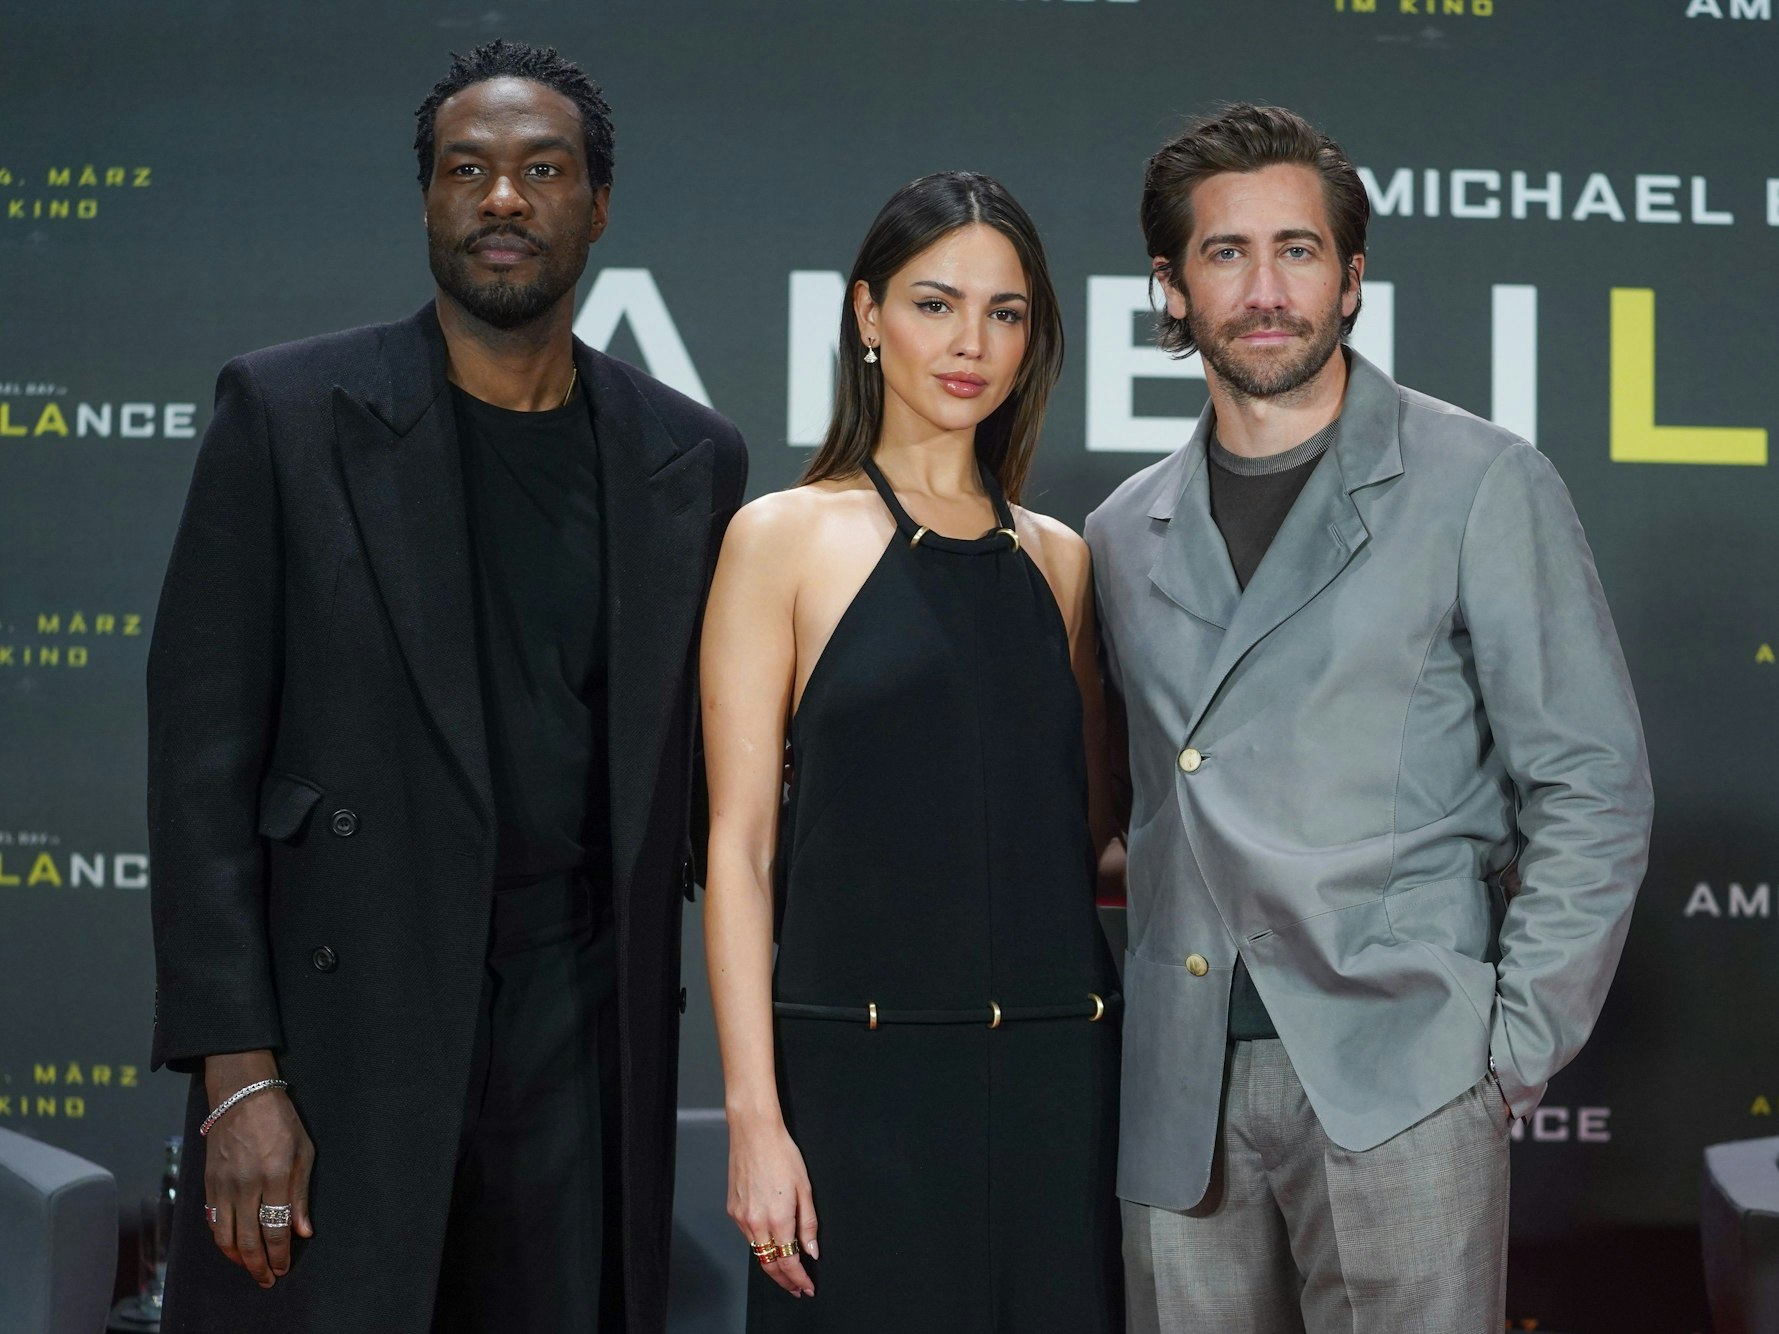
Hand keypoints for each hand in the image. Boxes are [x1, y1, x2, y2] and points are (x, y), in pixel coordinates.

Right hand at [202, 1051, 314, 1286]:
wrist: (241, 1096)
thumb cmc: (279, 1120)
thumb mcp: (304, 1151)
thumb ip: (301, 1194)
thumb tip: (304, 1230)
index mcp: (276, 1175)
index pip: (276, 1228)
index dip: (280, 1253)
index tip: (284, 1267)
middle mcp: (247, 1185)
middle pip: (249, 1239)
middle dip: (259, 1265)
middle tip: (268, 1279)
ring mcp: (224, 1185)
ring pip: (226, 1236)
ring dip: (238, 1258)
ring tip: (251, 1268)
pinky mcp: (208, 1183)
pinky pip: (213, 1221)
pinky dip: (221, 1240)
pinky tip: (232, 1246)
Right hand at [727, 1116, 818, 1297]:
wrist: (754, 1133)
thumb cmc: (781, 1154)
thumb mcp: (804, 1188)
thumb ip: (808, 1223)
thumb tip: (811, 1250)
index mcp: (778, 1218)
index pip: (788, 1262)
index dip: (798, 1279)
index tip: (806, 1287)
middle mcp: (756, 1222)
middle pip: (769, 1264)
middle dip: (784, 1281)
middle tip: (796, 1288)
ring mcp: (741, 1217)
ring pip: (757, 1251)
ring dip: (772, 1263)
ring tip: (786, 1269)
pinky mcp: (732, 1210)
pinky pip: (748, 1235)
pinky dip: (760, 1243)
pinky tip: (770, 1241)